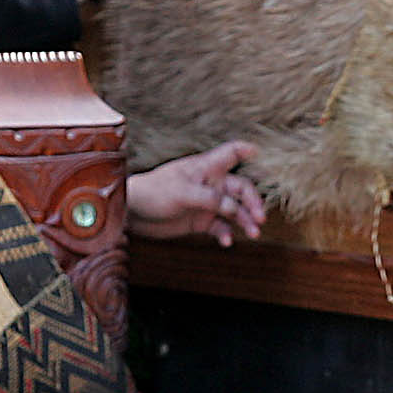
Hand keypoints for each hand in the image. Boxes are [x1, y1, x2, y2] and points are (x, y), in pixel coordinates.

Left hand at [127, 140, 265, 246]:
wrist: (133, 213)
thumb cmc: (153, 192)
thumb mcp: (182, 193)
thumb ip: (210, 199)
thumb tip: (233, 208)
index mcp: (206, 168)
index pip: (231, 153)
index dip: (245, 150)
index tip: (259, 152)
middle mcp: (210, 184)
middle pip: (241, 188)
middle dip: (253, 202)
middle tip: (260, 218)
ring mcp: (207, 203)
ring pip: (234, 210)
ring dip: (245, 221)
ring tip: (253, 233)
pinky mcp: (201, 221)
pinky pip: (220, 227)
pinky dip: (226, 234)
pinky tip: (227, 242)